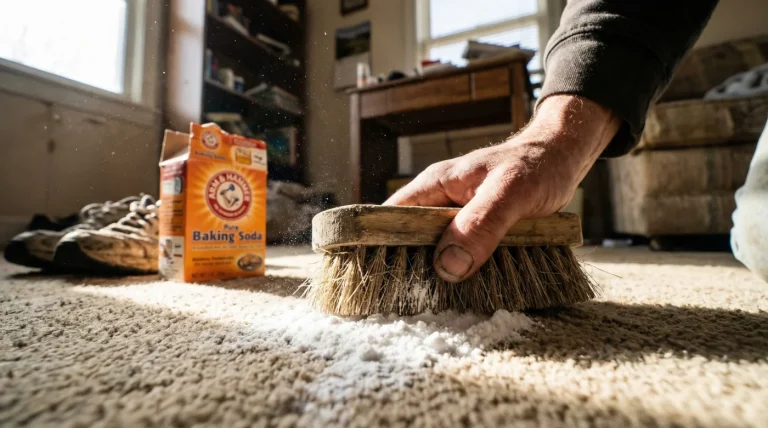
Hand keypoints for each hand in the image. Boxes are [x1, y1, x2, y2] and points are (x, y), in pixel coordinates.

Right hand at [384, 95, 619, 281]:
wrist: (564, 158)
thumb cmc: (537, 165)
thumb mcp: (511, 192)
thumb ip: (481, 224)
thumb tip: (448, 266)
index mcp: (434, 186)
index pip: (390, 218)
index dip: (376, 245)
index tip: (375, 279)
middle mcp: (439, 204)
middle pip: (408, 241)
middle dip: (407, 270)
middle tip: (409, 303)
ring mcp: (458, 219)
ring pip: (435, 253)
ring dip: (438, 277)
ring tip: (434, 306)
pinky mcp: (477, 233)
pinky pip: (460, 257)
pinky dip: (463, 275)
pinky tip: (467, 294)